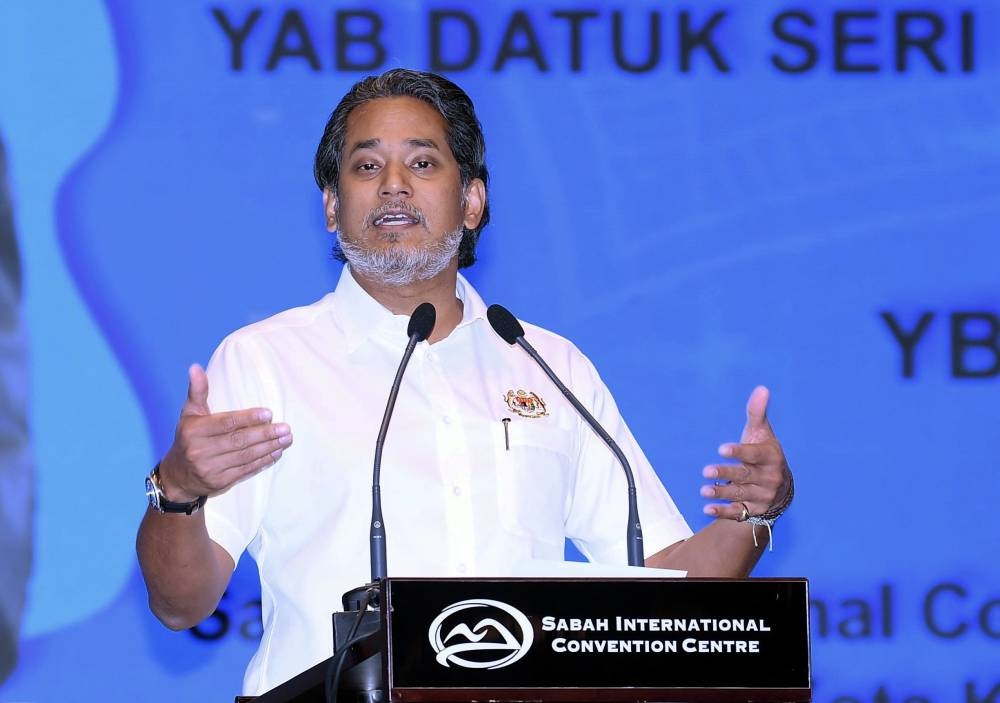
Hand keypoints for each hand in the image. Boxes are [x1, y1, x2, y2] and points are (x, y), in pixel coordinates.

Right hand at [157, 364, 292, 501]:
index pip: (226, 423)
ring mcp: (210, 469)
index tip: (269, 414)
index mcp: (193, 431)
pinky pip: (245, 470)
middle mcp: (200, 450)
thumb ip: (197, 391)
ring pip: (245, 456)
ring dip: (269, 448)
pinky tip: (276, 453)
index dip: (248, 418)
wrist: (177, 475)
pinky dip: (262, 462)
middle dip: (265, 434)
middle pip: (239, 441)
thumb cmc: (188, 437)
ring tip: (286, 439)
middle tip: (286, 428)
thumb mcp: (189, 413)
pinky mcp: (219, 482)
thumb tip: (195, 367)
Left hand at [700, 386, 791, 520]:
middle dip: (726, 474)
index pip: (754, 455)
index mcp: (771, 457)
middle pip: (745, 476)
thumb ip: (758, 412)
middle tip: (706, 471)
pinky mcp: (754, 510)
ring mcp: (762, 496)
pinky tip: (707, 509)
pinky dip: (723, 512)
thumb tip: (762, 388)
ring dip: (722, 493)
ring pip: (740, 495)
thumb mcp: (762, 433)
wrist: (781, 486)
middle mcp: (769, 478)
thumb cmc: (764, 453)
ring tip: (704, 490)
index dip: (738, 452)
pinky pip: (738, 512)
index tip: (721, 449)